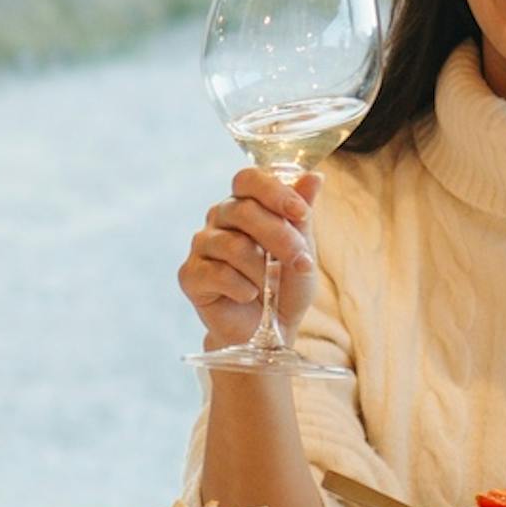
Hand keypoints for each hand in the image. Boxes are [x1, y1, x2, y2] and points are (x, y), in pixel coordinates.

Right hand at [179, 167, 319, 350]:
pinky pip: (217, 273)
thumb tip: (315, 177)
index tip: (301, 213)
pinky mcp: (190, 275)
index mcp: (245, 204)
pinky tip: (248, 295)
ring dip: (262, 270)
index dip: (274, 192)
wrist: (268, 329)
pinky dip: (241, 287)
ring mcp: (201, 245)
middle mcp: (219, 218)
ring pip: (233, 245)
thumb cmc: (285, 286)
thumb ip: (302, 216)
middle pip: (243, 211)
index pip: (249, 179)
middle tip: (301, 262)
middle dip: (280, 238)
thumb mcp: (303, 250)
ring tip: (270, 287)